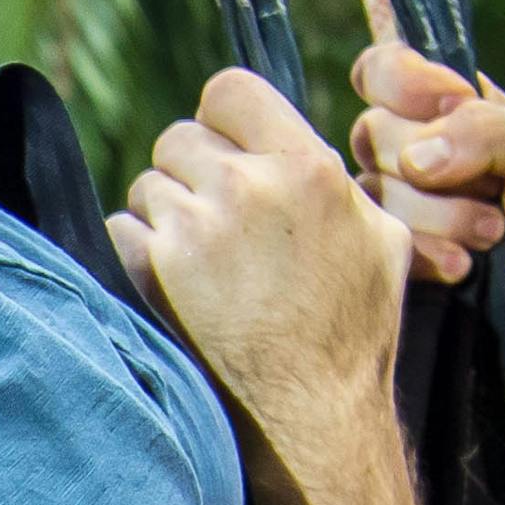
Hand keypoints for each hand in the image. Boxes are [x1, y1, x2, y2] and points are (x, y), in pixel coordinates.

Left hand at [109, 67, 413, 440]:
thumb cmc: (354, 332)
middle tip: (214, 217)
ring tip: (201, 263)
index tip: (226, 147)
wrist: (312, 415)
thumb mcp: (382, 238)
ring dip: (165, 217)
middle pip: (179, 138)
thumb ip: (337, 182)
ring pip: (148, 187)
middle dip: (191, 172)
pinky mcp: (153, 271)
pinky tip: (172, 284)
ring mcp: (194, 229)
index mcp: (305, 167)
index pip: (230, 90)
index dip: (222, 117)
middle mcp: (245, 187)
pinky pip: (121, 230)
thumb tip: (305, 153)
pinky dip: (138, 253)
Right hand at [344, 43, 504, 444]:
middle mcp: (420, 153)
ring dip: (437, 216)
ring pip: (373, 192)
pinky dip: (424, 253)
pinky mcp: (394, 260)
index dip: (402, 81)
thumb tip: (414, 158)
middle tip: (495, 194)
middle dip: (436, 168)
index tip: (448, 104)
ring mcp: (403, 209)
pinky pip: (373, 245)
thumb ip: (490, 130)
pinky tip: (463, 269)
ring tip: (492, 236)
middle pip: (373, 131)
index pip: (387, 69)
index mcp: (456, 111)